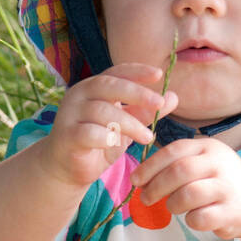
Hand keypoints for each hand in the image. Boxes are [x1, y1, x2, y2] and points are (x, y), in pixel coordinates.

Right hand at [37, 65, 178, 189]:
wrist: (67, 168)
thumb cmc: (98, 143)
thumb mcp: (126, 127)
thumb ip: (145, 112)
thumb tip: (173, 97)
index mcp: (94, 88)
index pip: (116, 72)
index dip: (137, 71)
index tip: (159, 74)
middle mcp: (79, 95)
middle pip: (109, 86)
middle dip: (137, 93)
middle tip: (160, 104)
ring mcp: (70, 114)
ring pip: (103, 112)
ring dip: (129, 124)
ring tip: (147, 137)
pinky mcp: (66, 136)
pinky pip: (88, 133)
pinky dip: (106, 138)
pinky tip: (117, 145)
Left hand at [130, 138, 240, 239]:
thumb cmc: (218, 181)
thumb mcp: (201, 163)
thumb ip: (174, 165)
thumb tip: (139, 179)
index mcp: (209, 147)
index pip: (174, 151)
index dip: (150, 166)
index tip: (136, 180)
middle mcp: (220, 164)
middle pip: (180, 171)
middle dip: (156, 187)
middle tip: (146, 198)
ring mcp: (229, 187)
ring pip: (189, 194)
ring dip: (173, 204)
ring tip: (173, 207)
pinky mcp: (234, 212)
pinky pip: (201, 218)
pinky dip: (190, 220)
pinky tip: (195, 218)